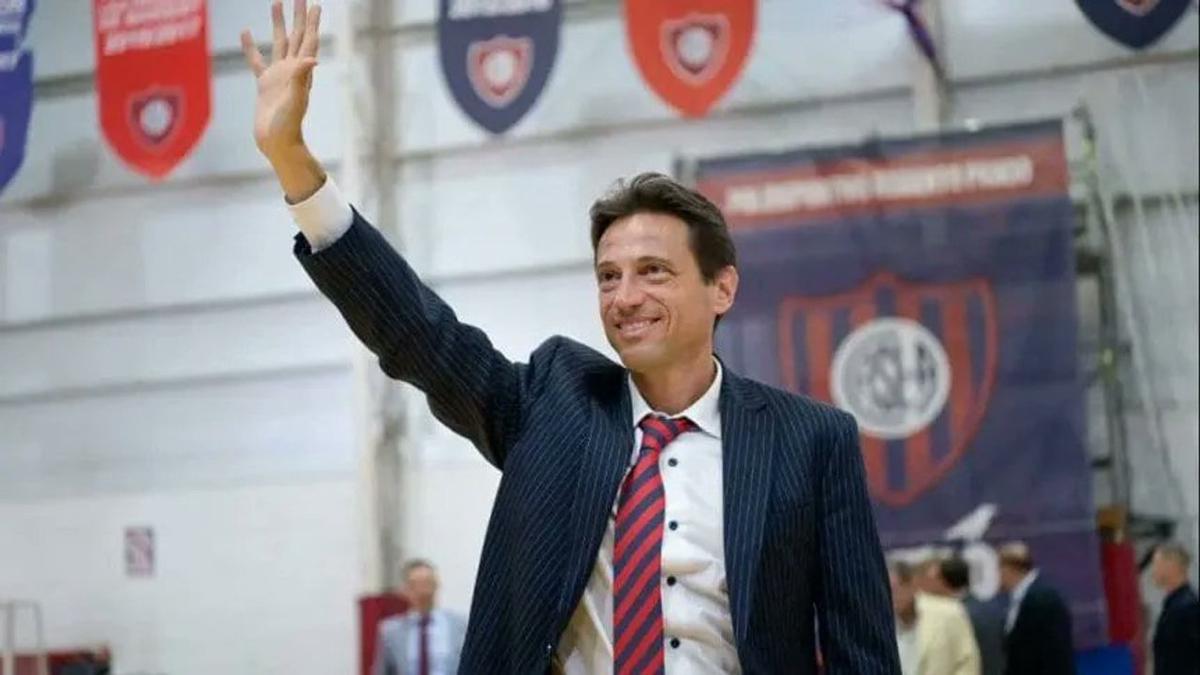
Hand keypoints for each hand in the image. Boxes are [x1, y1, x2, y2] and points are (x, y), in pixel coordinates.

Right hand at [240, 0, 320, 160]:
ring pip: (278, 42)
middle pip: (296, 35)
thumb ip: (302, 79)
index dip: (312, 22)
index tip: (315, 4)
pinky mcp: (265, 84)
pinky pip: (256, 60)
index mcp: (301, 71)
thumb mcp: (296, 100)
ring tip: (276, 2)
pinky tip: (244, 32)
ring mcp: (278, 76)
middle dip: (298, 15)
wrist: (277, 143)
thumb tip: (312, 59)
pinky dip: (250, 46)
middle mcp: (292, 70)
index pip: (308, 40)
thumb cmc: (288, 125)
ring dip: (279, 23)